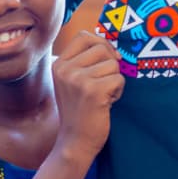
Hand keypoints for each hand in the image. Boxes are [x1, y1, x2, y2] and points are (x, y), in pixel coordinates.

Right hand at [52, 31, 124, 160]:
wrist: (75, 142)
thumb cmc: (79, 111)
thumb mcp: (73, 82)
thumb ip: (85, 62)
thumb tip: (113, 47)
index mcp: (58, 64)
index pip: (84, 36)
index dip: (101, 44)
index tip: (107, 59)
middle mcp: (65, 69)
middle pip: (102, 48)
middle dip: (110, 64)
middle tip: (103, 84)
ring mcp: (78, 79)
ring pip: (113, 64)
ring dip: (114, 80)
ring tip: (102, 96)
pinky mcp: (93, 91)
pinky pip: (119, 79)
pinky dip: (118, 91)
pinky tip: (106, 103)